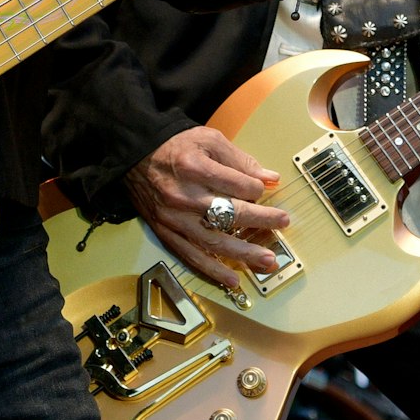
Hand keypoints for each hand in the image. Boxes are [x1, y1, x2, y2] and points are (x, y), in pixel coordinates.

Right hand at [124, 126, 289, 290]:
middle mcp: (185, 196)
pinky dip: (213, 270)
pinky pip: (191, 256)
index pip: (239, 185)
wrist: (136, 156)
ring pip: (214, 242)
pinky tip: (232, 279)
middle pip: (230, 214)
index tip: (263, 190)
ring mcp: (175, 218)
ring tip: (267, 261)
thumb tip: (270, 179)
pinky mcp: (166, 232)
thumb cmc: (175, 146)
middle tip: (282, 223)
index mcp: (197, 167)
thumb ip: (240, 160)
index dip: (257, 188)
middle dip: (261, 221)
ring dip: (243, 254)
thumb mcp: (209, 139)